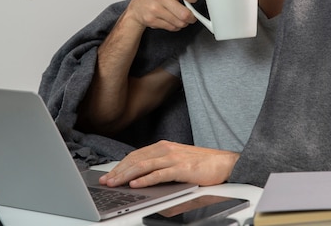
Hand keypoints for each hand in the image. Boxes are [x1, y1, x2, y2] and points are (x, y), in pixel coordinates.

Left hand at [99, 140, 239, 187]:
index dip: (120, 165)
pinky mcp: (181, 168)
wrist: (224, 162)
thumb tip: (142, 176)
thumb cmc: (202, 163)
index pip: (136, 155)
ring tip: (115, 183)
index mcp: (163, 146)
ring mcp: (173, 158)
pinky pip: (159, 174)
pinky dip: (145, 179)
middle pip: (136, 159)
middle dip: (119, 171)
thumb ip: (161, 165)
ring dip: (126, 175)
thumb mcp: (177, 160)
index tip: (109, 175)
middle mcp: (166, 149)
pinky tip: (136, 185)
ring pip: (143, 166)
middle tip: (106, 181)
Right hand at [124, 0, 200, 31]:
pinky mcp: (152, 20)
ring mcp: (155, 8)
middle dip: (191, 17)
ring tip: (179, 17)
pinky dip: (175, 26)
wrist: (138, 6)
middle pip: (185, 14)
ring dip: (183, 23)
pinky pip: (172, 28)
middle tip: (190, 15)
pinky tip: (171, 20)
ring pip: (180, 23)